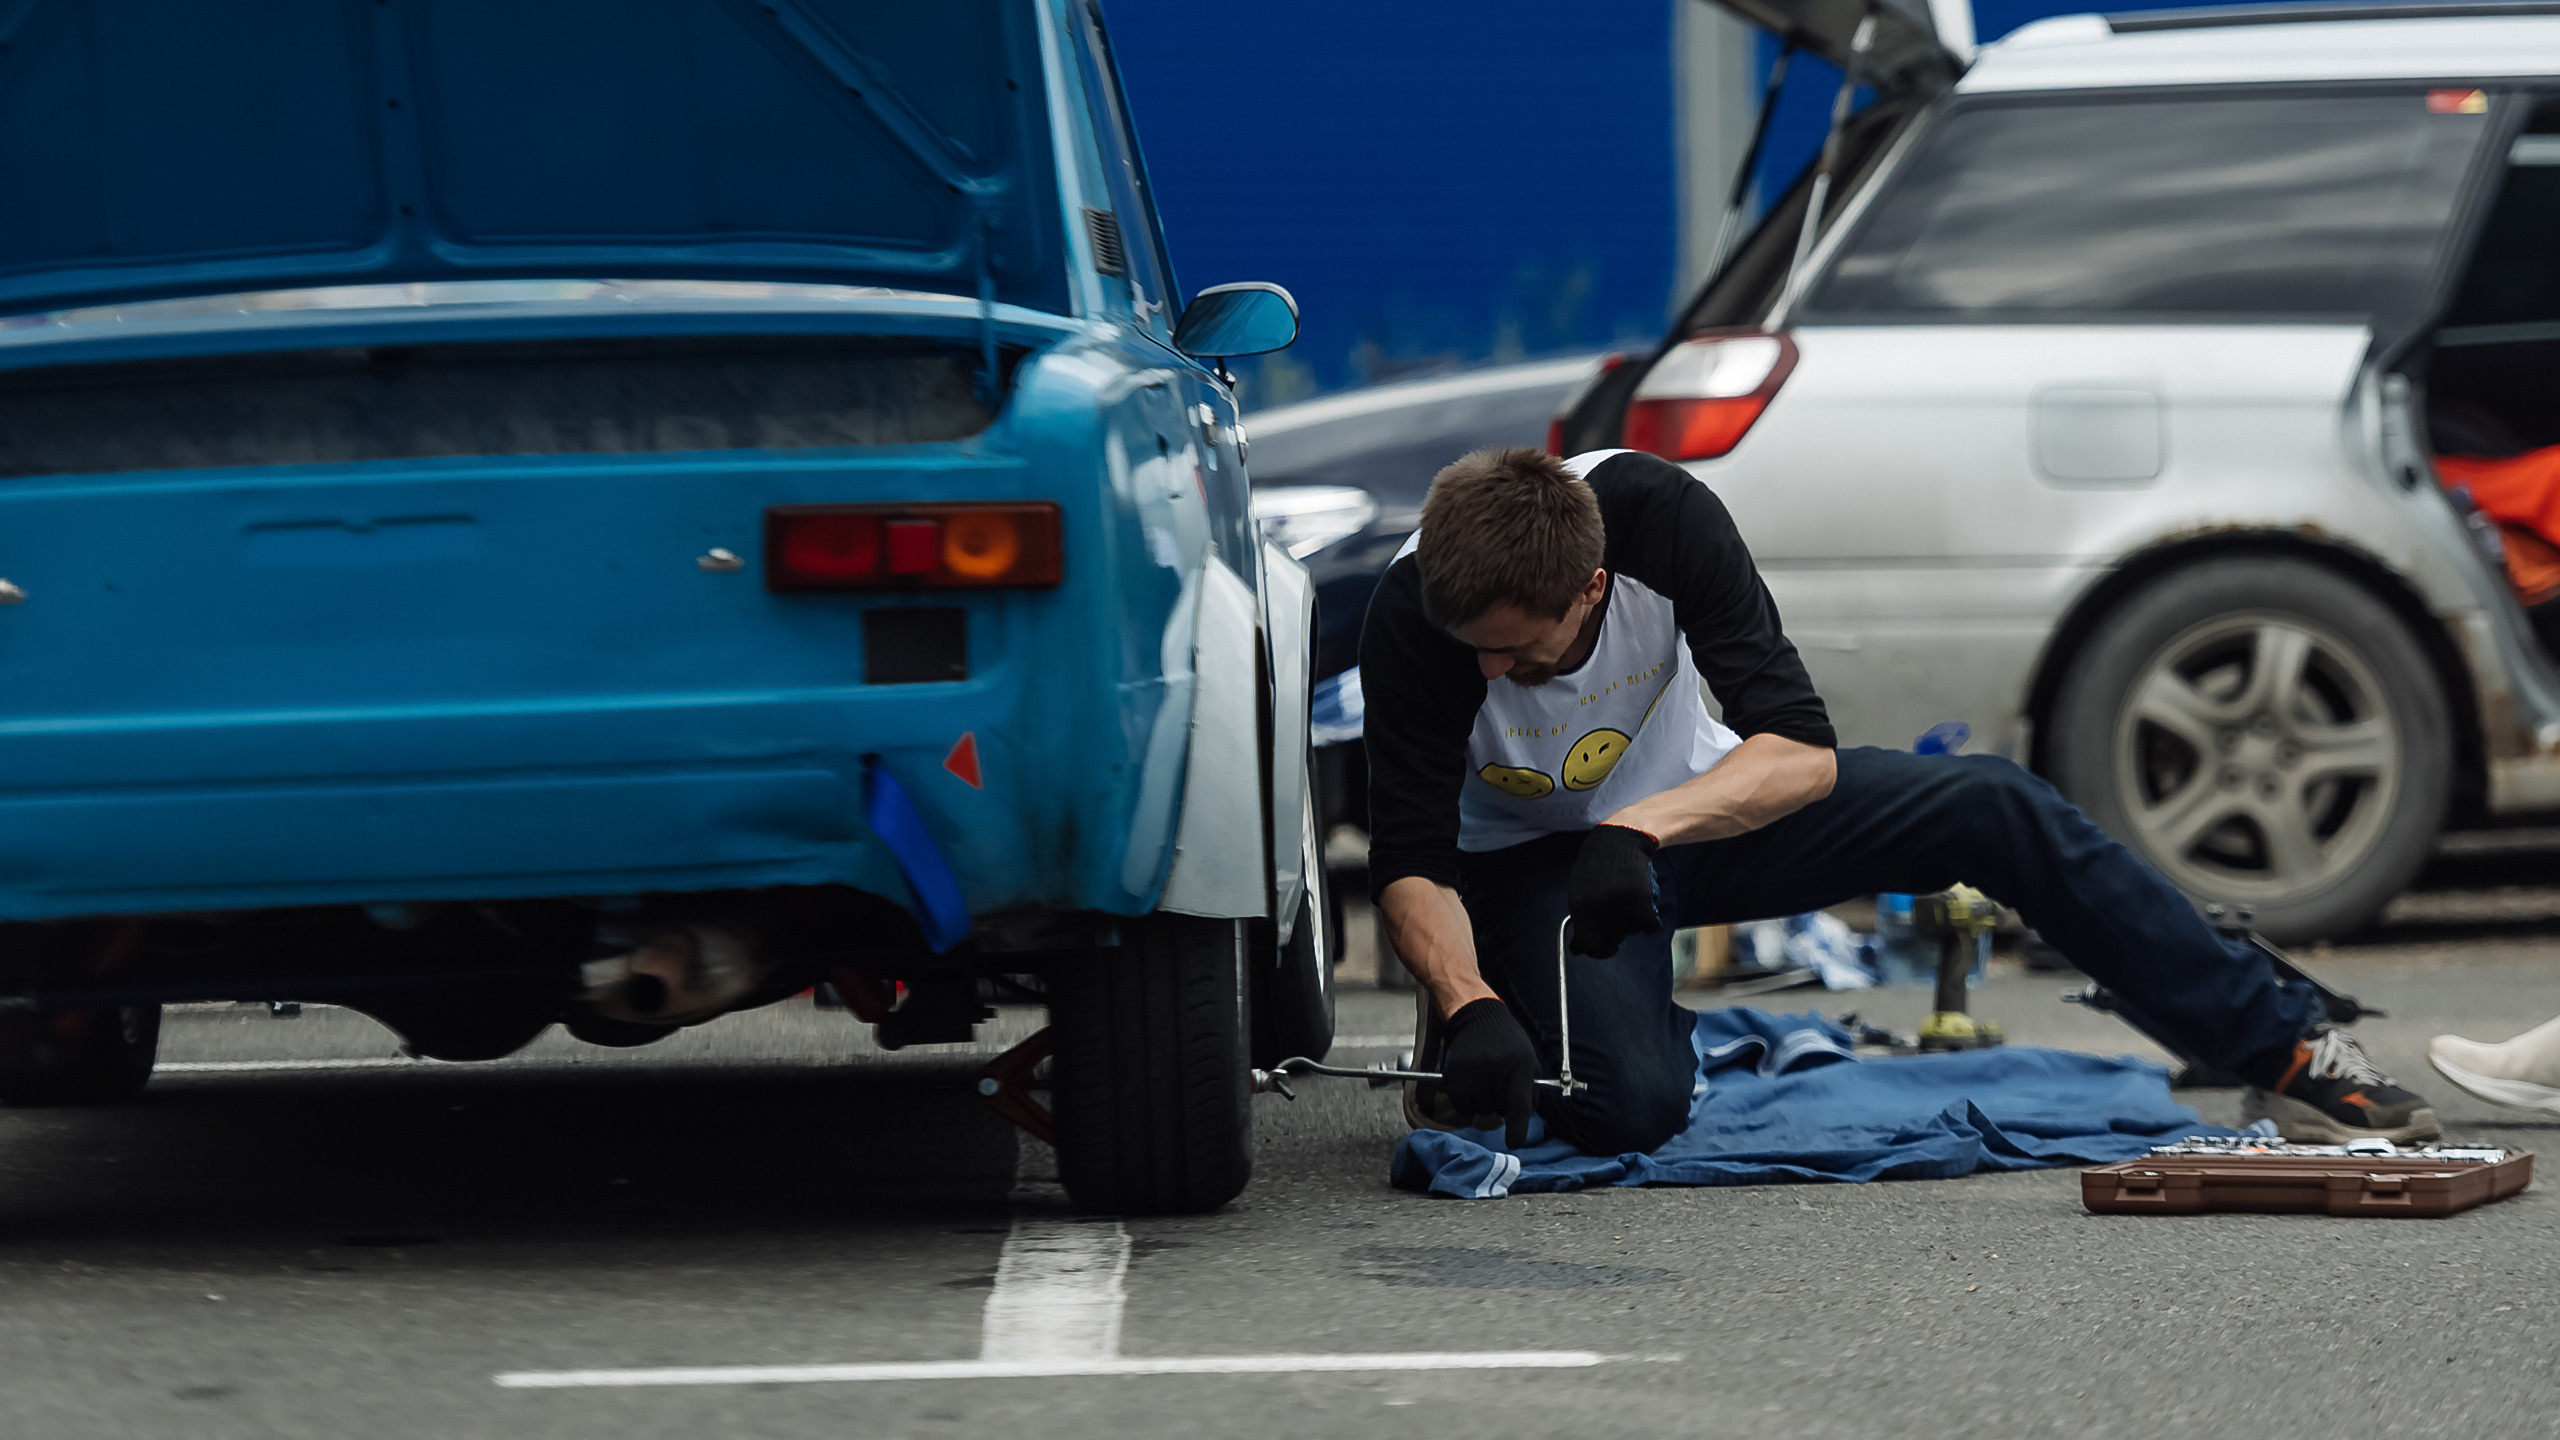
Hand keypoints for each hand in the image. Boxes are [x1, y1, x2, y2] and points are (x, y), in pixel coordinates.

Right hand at [1439, 997, 1537, 1148]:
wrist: (1478, 1016)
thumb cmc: (1508, 1043)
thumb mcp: (1528, 1060)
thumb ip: (1530, 1090)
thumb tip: (1523, 1120)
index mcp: (1520, 1066)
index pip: (1518, 1103)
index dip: (1517, 1127)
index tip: (1514, 1143)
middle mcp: (1496, 1069)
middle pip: (1497, 1110)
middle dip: (1498, 1103)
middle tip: (1497, 1081)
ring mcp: (1473, 1072)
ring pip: (1478, 1110)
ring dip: (1481, 1102)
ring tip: (1482, 1078)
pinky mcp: (1454, 1073)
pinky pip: (1460, 1105)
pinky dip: (1464, 1100)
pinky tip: (1469, 1082)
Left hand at [1569, 823, 1661, 957]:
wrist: (1619, 839)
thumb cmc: (1599, 867)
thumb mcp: (1580, 892)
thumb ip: (1581, 921)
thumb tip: (1577, 951)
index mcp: (1578, 907)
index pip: (1588, 945)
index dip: (1600, 951)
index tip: (1610, 948)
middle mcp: (1596, 909)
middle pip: (1615, 938)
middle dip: (1619, 926)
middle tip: (1617, 899)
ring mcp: (1617, 905)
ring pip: (1633, 929)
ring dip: (1634, 917)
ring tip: (1627, 892)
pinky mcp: (1639, 900)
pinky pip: (1651, 926)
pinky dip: (1652, 921)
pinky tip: (1646, 903)